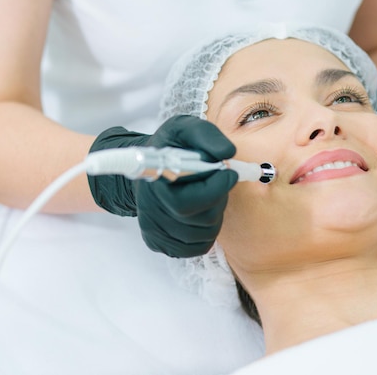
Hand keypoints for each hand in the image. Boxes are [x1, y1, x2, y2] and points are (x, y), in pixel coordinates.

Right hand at [88, 115, 237, 256]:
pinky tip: (200, 211)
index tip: (229, 173)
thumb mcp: (184, 129)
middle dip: (218, 198)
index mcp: (152, 182)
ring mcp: (154, 231)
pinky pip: (198, 247)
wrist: (148, 166)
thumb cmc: (169, 147)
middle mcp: (150, 211)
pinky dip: (207, 231)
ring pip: (204, 234)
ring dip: (215, 214)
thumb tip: (228, 153)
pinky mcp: (160, 244)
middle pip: (201, 219)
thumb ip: (206, 135)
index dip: (215, 189)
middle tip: (217, 181)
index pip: (186, 202)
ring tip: (206, 194)